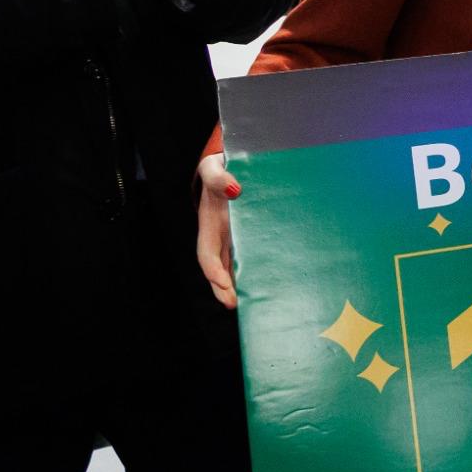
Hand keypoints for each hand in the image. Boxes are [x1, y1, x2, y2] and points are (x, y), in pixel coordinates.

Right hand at [196, 153, 242, 308]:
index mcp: (208, 225)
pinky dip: (250, 271)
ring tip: (251, 302)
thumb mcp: (214, 169)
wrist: (224, 166)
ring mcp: (230, 238)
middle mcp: (217, 236)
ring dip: (237, 284)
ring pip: (231, 266)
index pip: (207, 254)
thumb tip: (234, 190)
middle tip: (234, 305)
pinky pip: (245, 257)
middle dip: (223, 288)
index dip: (213, 271)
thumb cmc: (217, 169)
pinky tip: (264, 281)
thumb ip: (219, 178)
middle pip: (217, 268)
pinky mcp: (243, 236)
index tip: (224, 284)